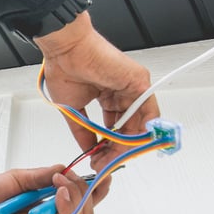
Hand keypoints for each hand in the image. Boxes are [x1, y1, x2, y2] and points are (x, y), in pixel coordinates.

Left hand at [0, 165, 110, 213]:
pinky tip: (60, 192)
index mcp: (52, 208)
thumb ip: (44, 176)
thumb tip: (66, 170)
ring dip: (77, 195)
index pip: (84, 202)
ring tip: (60, 182)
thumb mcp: (21, 178)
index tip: (104, 173)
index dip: (97, 189)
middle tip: (68, 177)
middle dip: (87, 189)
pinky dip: (66, 206)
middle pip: (87, 211)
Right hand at [35, 12, 160, 170]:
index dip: (108, 146)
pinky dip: (143, 131)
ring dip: (128, 145)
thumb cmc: (64, 69)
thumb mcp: (73, 110)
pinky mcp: (139, 82)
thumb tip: (89, 149)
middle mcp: (122, 92)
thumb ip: (84, 132)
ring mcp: (132, 87)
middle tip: (106, 164)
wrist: (64, 50)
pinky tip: (131, 145)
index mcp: (107, 95)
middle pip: (128, 128)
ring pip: (139, 123)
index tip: (100, 160)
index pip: (115, 127)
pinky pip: (149, 112)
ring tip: (114, 158)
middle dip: (117, 149)